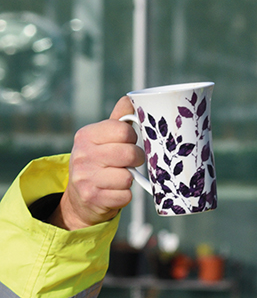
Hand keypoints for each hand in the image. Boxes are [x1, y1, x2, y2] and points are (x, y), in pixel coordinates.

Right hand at [52, 97, 143, 230]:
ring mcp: (86, 178)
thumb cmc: (99, 163)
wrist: (80, 198)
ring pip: (129, 177)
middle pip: (130, 154)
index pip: (124, 130)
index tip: (127, 143)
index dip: (132, 138)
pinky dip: (125, 196)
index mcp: (86, 136)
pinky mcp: (93, 198)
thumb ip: (118, 120)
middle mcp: (83, 155)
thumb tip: (131, 98)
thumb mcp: (102, 139)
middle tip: (129, 162)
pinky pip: (126, 196)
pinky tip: (115, 192)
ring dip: (130, 180)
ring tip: (119, 177)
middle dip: (136, 160)